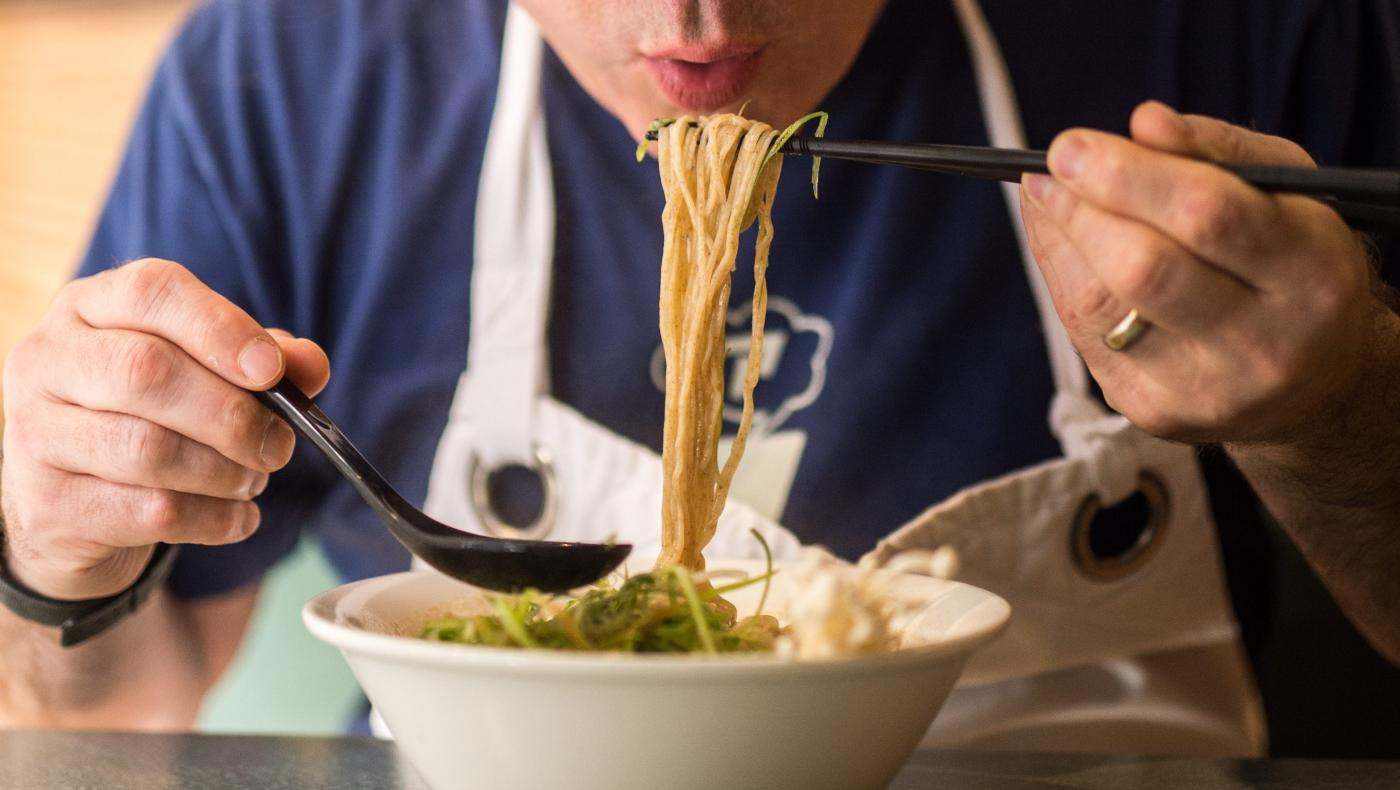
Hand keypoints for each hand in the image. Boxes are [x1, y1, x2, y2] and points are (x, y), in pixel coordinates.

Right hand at [1, 259, 329, 600]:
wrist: (74, 504)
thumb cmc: (152, 416)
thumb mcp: (207, 372)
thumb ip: (266, 360)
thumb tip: (311, 365)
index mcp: (91, 306)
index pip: (152, 291)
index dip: (221, 328)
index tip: (272, 371)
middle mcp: (48, 358)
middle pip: (148, 372)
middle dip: (233, 415)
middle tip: (278, 445)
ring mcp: (35, 431)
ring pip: (148, 449)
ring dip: (224, 472)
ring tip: (253, 479)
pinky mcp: (47, 503)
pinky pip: (147, 511)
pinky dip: (211, 519)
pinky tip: (237, 518)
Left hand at [1020, 100, 1386, 444]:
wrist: (1317, 383)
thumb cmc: (1294, 265)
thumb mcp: (1288, 193)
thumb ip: (1218, 150)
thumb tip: (1143, 123)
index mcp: (1311, 274)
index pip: (1207, 215)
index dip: (1126, 176)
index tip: (1072, 145)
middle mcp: (1264, 342)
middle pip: (1144, 267)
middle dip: (1081, 208)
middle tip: (1053, 166)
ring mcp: (1206, 388)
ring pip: (1099, 306)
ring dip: (1059, 239)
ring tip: (1046, 195)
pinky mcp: (1155, 412)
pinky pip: (1083, 336)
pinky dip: (1060, 277)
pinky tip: (1057, 242)